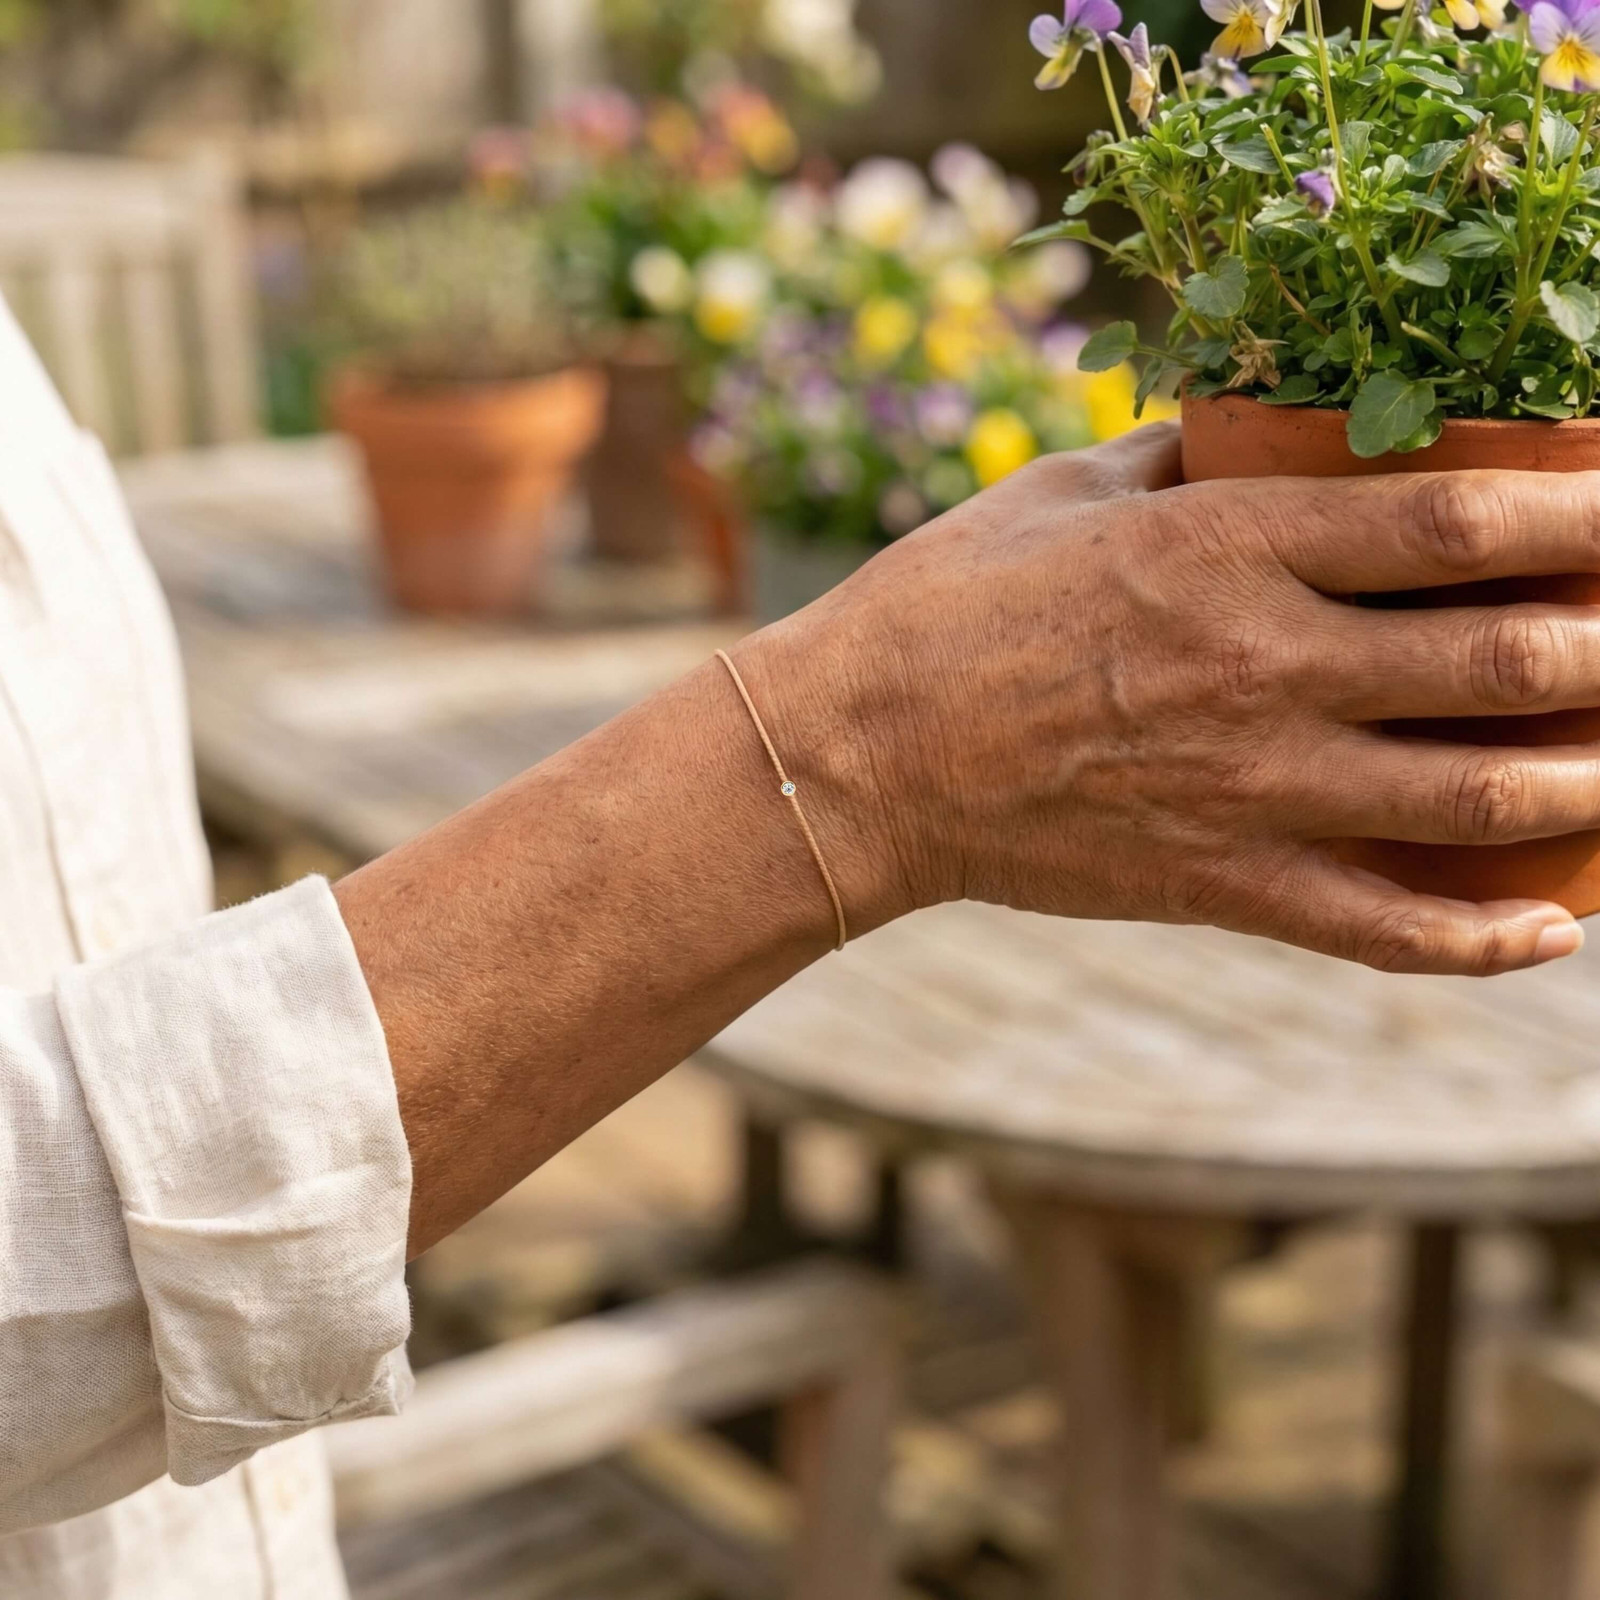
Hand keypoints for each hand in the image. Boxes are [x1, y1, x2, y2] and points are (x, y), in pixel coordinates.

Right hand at [744, 423, 1599, 975]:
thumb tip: (1269, 422)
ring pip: (1475, 799)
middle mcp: (1262, 669)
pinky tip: (1555, 931)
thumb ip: (1188, 455)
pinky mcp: (1220, 885)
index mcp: (1225, 550)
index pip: (1457, 523)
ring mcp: (1248, 790)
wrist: (857, 756)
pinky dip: (1485, 942)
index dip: (1585, 512)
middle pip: (1503, 661)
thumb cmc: (948, 603)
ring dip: (1589, 785)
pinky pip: (1384, 931)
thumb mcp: (1066, 491)